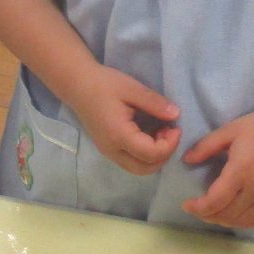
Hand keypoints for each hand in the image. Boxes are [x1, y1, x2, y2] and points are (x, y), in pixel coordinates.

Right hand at [62, 65, 180, 173]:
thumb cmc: (104, 84)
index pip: (151, 154)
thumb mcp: (132, 89)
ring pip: (138, 168)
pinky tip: (149, 134)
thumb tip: (176, 115)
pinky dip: (145, 155)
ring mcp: (108, 152)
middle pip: (146, 169)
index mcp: (119, 135)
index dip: (170, 144)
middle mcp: (113, 150)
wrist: (77, 84)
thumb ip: (155, 104)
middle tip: (170, 132)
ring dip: (155, 157)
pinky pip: (131, 161)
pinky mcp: (108, 149)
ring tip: (160, 133)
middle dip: (164, 154)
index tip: (175, 127)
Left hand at [179, 108, 253, 227]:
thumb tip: (187, 160)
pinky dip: (243, 222)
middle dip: (206, 215)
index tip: (187, 204)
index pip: (215, 201)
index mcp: (240, 172)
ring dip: (223, 221)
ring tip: (212, 212)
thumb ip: (206, 146)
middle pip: (226, 215)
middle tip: (196, 207)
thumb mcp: (229, 131)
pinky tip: (234, 216)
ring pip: (241, 221)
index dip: (198, 208)